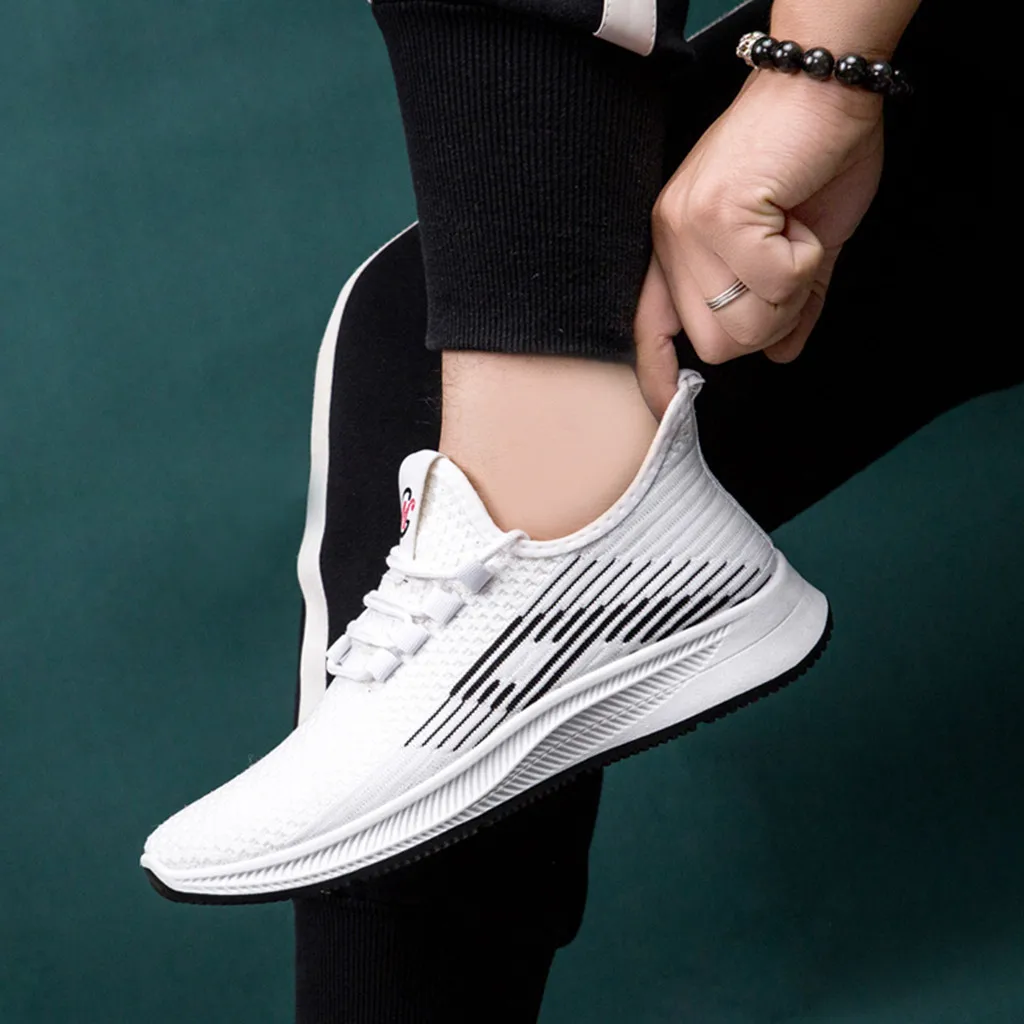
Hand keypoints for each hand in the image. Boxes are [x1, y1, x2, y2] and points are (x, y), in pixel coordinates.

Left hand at [634, 69, 884, 417]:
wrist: (825, 87)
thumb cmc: (810, 159)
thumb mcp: (801, 246)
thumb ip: (788, 304)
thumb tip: (780, 354)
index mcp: (677, 247)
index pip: (648, 328)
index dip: (656, 375)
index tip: (669, 409)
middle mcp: (670, 239)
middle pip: (716, 344)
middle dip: (768, 322)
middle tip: (792, 267)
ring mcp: (688, 226)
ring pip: (743, 323)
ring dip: (790, 293)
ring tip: (796, 236)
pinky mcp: (718, 213)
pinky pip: (772, 281)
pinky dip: (805, 261)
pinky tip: (799, 219)